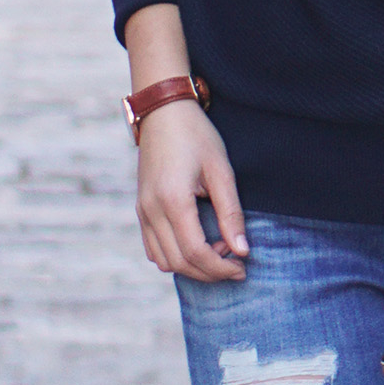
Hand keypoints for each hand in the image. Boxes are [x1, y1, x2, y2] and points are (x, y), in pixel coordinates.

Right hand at [136, 103, 247, 282]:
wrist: (164, 111)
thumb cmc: (196, 135)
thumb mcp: (221, 171)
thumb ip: (231, 213)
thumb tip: (241, 250)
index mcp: (172, 200)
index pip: (195, 252)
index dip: (220, 268)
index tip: (242, 267)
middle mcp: (151, 210)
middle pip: (178, 263)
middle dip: (209, 272)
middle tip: (235, 266)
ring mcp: (142, 211)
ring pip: (163, 261)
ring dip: (192, 267)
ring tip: (218, 251)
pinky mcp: (141, 209)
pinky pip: (153, 248)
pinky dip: (175, 257)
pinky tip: (197, 244)